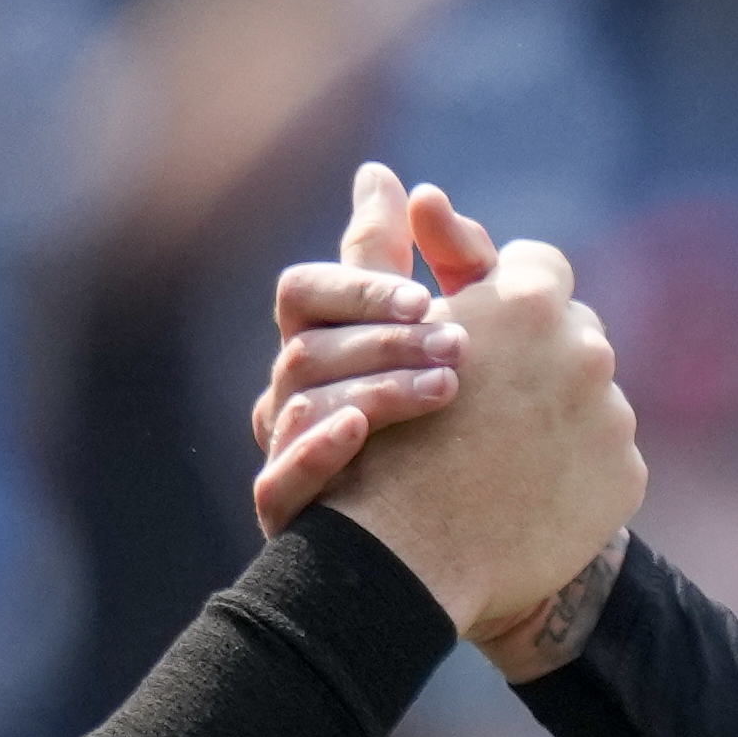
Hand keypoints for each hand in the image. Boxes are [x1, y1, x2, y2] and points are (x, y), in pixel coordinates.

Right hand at [250, 164, 492, 535]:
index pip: (305, 293)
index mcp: (321, 350)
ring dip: (371, 390)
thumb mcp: (457, 342)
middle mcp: (288, 399)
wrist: (463, 558)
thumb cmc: (462, 436)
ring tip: (444, 390)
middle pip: (307, 349)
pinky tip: (361, 433)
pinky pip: (274, 487)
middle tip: (461, 348)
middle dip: (385, 343)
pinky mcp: (283, 516)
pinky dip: (316, 453)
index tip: (426, 296)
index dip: (360, 286)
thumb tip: (386, 178)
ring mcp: (279, 457)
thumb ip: (439, 261)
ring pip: (294, 408)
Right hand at [295, 181, 640, 646]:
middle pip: (569, 332)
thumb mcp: (388, 336)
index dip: (500, 302)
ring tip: (500, 456)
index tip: (474, 339)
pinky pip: (604, 457)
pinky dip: (573, 469)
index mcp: (528, 300)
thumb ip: (397, 250)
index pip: (535, 267)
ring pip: (589, 396)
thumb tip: (391, 178)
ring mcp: (613, 414)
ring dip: (555, 414)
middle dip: (535, 357)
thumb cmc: (378, 442)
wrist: (404, 561)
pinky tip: (525, 494)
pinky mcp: (627, 476)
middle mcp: (585, 345)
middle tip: (483, 402)